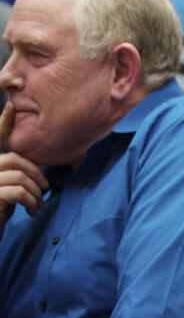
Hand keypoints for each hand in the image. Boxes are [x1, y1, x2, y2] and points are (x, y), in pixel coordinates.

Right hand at [0, 103, 48, 226]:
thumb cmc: (0, 211)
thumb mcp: (10, 190)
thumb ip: (18, 175)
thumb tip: (40, 170)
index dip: (3, 122)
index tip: (11, 105)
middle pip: (16, 159)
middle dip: (37, 173)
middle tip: (45, 189)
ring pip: (20, 175)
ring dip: (36, 191)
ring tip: (37, 204)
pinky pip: (19, 191)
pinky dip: (31, 201)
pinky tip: (32, 211)